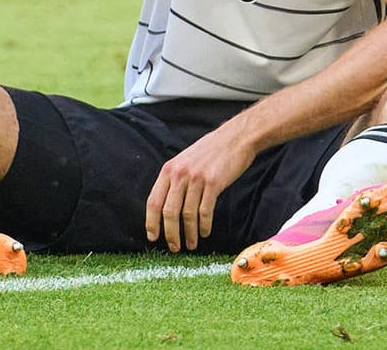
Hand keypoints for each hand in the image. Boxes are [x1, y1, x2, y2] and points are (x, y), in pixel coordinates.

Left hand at [145, 127, 253, 251]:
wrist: (235, 138)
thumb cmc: (210, 151)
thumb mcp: (184, 161)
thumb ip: (174, 179)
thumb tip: (165, 206)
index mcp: (169, 169)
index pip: (153, 201)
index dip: (152, 222)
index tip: (152, 237)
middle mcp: (179, 174)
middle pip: (168, 211)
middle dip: (170, 233)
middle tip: (174, 248)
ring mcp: (196, 179)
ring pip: (187, 214)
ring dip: (189, 233)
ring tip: (192, 244)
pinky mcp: (213, 183)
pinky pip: (205, 211)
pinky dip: (204, 225)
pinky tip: (205, 232)